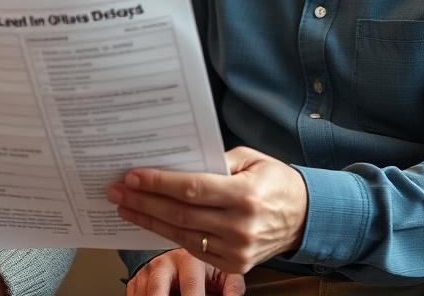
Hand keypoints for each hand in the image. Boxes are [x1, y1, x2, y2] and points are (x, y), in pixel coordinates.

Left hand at [107, 147, 306, 274]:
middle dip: (144, 201)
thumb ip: (217, 160)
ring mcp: (237, 250)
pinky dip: (168, 235)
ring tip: (125, 207)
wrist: (306, 217)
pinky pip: (193, 248)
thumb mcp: (251, 159)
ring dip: (149, 220)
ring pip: (182, 234)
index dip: (159, 183)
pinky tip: (150, 222)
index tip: (132, 176)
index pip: (192, 189)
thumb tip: (178, 161)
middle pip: (180, 214)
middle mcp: (240, 226)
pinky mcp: (235, 264)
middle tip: (117, 190)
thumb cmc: (276, 182)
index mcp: (245, 196)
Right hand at [126, 249, 244, 295]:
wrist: (176, 248)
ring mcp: (146, 272)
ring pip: (143, 293)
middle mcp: (163, 264)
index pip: (190, 286)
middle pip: (156, 291)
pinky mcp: (134, 281)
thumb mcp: (220, 271)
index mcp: (188, 259)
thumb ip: (231, 287)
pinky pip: (133, 294)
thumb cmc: (200, 264)